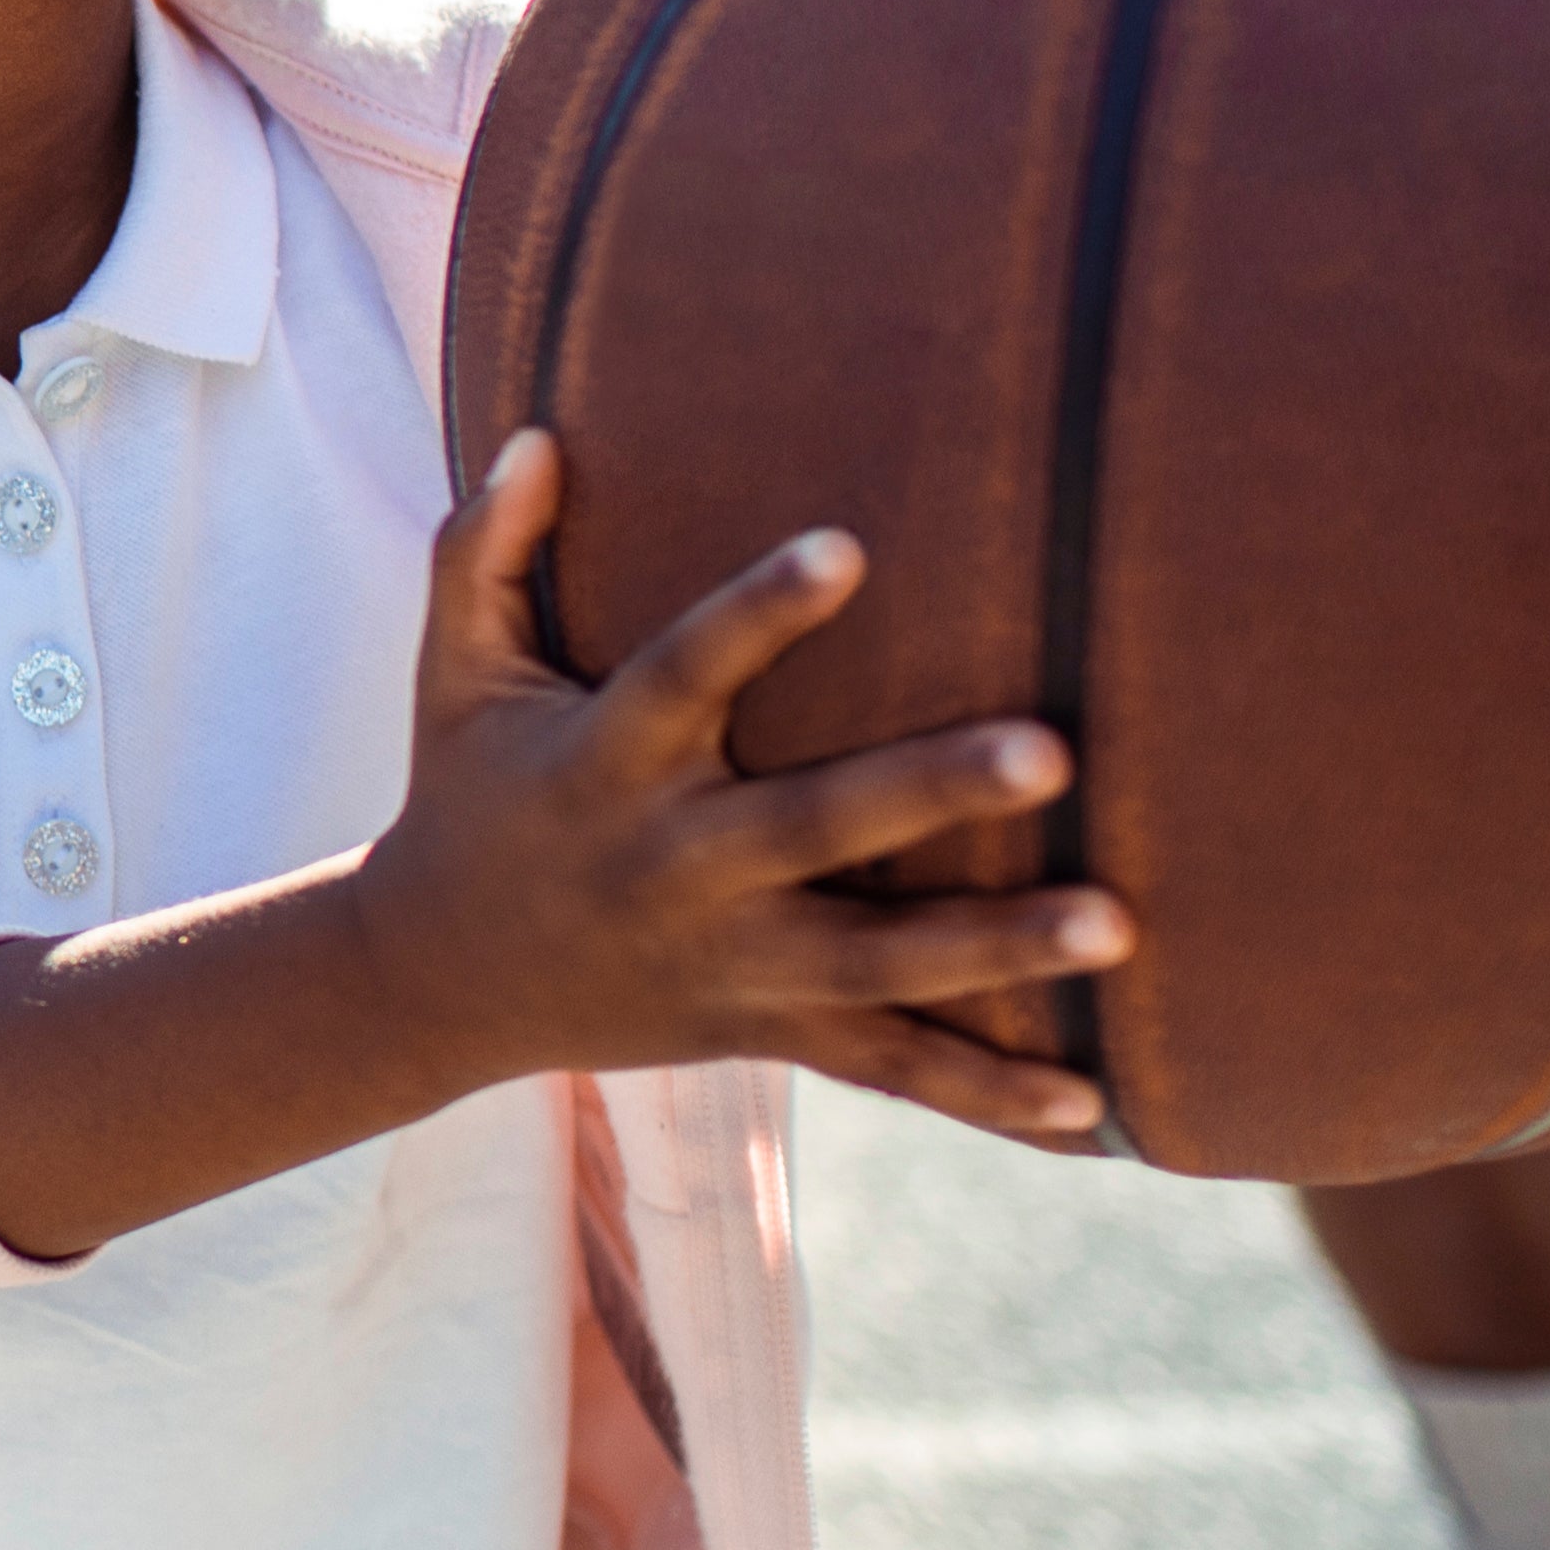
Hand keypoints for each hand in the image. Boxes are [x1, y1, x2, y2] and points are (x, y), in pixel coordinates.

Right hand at [351, 431, 1130, 1147]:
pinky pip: (886, 1067)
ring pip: (876, 961)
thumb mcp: (453, 675)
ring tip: (1117, 924)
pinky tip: (1097, 1113)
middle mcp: (672, 866)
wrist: (432, 984)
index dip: (759, 612)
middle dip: (932, 790)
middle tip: (1054, 750)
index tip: (848, 546)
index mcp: (602, 764)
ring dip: (998, 948)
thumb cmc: (466, 795)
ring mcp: (726, 962)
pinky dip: (987, 1094)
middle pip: (814, 827)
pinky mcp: (760, 1028)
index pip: (684, 675)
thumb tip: (538, 436)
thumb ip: (482, 552)